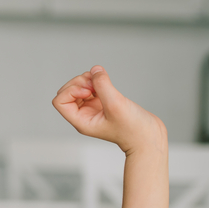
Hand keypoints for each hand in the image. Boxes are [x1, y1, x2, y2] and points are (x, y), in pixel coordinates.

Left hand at [52, 66, 166, 154]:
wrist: (149, 137)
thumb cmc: (133, 129)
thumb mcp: (116, 105)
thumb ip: (103, 85)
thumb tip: (95, 70)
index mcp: (81, 121)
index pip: (60, 101)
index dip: (71, 91)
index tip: (89, 92)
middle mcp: (84, 115)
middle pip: (67, 92)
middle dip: (79, 83)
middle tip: (96, 85)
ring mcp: (93, 109)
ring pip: (79, 87)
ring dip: (88, 80)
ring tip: (103, 83)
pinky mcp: (104, 103)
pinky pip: (92, 87)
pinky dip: (96, 81)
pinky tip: (107, 84)